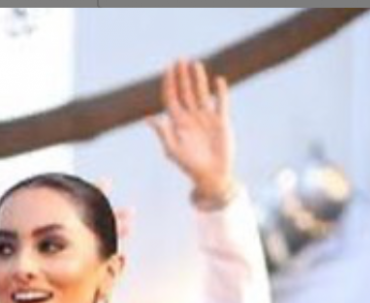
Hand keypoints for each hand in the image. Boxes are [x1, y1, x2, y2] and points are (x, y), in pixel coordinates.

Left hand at [150, 60, 235, 203]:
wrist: (211, 175)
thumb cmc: (189, 166)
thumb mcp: (173, 150)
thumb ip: (163, 133)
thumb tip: (148, 118)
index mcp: (178, 123)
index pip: (171, 98)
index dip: (169, 83)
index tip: (168, 68)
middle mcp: (191, 117)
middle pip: (185, 92)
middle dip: (182, 76)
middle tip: (180, 59)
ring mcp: (206, 118)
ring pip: (201, 93)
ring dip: (198, 79)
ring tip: (195, 64)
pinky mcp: (221, 121)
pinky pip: (221, 103)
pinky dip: (220, 92)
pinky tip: (218, 81)